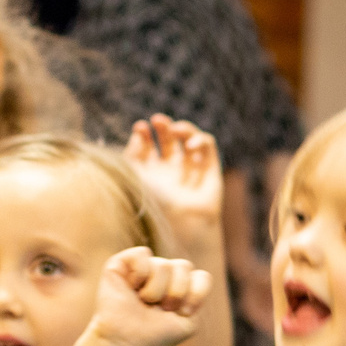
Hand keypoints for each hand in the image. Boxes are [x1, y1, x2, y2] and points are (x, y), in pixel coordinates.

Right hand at [85, 248, 211, 345]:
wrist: (124, 342)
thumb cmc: (154, 336)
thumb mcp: (188, 323)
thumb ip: (198, 297)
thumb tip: (193, 273)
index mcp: (179, 286)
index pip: (202, 276)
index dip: (195, 294)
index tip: (182, 313)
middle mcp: (162, 274)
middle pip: (184, 266)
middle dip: (175, 293)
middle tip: (158, 309)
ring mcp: (143, 267)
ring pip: (164, 264)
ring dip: (154, 291)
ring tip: (142, 302)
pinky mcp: (122, 263)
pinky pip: (143, 254)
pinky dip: (139, 274)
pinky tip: (130, 288)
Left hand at [125, 115, 223, 233]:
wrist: (181, 223)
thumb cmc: (155, 204)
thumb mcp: (136, 177)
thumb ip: (133, 153)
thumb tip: (139, 132)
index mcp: (151, 175)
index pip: (147, 147)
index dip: (144, 134)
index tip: (140, 128)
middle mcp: (172, 171)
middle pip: (168, 140)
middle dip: (163, 127)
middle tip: (157, 121)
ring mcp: (192, 170)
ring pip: (189, 139)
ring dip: (182, 128)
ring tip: (175, 129)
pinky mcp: (211, 169)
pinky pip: (208, 146)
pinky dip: (200, 139)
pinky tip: (191, 146)